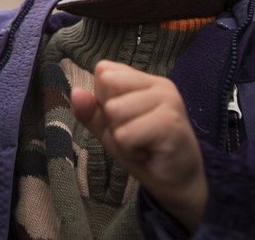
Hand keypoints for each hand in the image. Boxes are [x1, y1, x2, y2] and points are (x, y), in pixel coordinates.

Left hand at [70, 60, 207, 231]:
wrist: (178, 183)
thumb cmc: (144, 151)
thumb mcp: (110, 129)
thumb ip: (91, 111)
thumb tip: (75, 92)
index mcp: (143, 79)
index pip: (103, 70)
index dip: (103, 100)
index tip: (125, 119)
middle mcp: (158, 83)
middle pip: (107, 87)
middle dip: (112, 119)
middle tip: (136, 134)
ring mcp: (167, 100)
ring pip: (114, 111)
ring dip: (121, 137)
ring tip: (142, 143)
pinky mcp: (170, 122)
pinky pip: (125, 134)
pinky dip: (130, 150)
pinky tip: (149, 152)